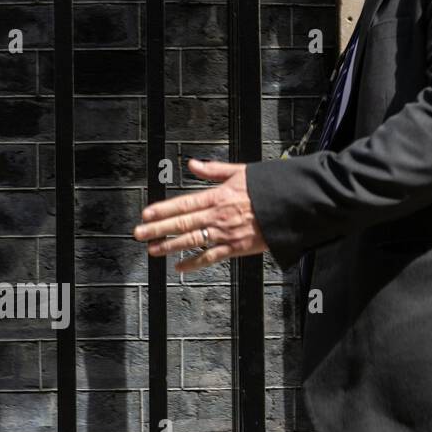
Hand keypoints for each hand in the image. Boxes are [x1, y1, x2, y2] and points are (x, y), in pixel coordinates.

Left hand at [132, 158, 269, 272]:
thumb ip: (215, 171)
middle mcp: (218, 215)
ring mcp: (226, 233)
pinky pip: (210, 257)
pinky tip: (180, 266)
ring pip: (191, 241)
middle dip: (157, 229)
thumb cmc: (269, 188)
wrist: (293, 205)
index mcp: (218, 196)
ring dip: (169, 246)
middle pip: (181, 223)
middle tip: (139, 234)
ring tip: (152, 250)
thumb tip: (193, 164)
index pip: (183, 203)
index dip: (162, 209)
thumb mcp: (242, 172)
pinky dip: (194, 263)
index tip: (146, 214)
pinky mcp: (237, 247)